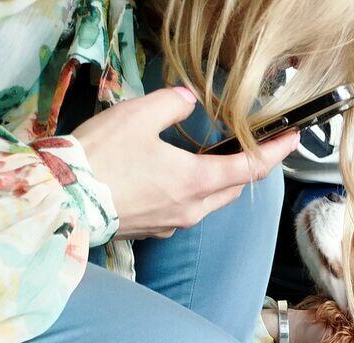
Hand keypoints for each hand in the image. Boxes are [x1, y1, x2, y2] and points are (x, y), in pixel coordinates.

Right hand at [74, 87, 298, 239]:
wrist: (62, 200)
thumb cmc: (101, 158)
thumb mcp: (137, 116)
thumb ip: (171, 104)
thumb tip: (187, 100)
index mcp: (196, 181)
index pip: (250, 169)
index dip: (275, 153)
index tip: (292, 139)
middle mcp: (192, 209)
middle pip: (232, 189)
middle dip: (244, 169)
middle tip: (248, 148)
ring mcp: (173, 224)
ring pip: (209, 202)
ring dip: (215, 183)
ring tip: (209, 162)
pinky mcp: (153, 231)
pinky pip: (183, 212)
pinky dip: (188, 195)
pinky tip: (171, 180)